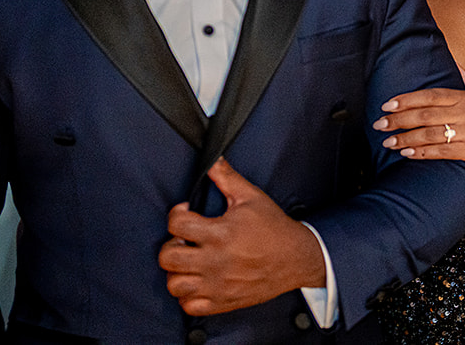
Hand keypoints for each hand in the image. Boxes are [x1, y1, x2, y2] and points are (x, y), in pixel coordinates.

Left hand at [159, 159, 325, 315]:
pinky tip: (197, 279)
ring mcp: (217, 284)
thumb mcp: (251, 196)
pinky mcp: (222, 301)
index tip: (185, 213)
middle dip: (171, 244)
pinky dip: (188, 295)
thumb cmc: (274, 228)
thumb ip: (226, 177)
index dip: (176, 214)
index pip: (177, 224)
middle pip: (168, 257)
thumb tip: (212, 160)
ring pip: (175, 285)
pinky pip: (190, 306)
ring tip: (189, 260)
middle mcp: (215, 261)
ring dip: (177, 271)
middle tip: (184, 239)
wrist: (296, 258)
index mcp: (220, 233)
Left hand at [372, 68, 464, 174]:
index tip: (387, 104)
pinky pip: (441, 152)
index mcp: (463, 97)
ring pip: (429, 134)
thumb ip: (464, 77)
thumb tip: (452, 58)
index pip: (429, 95)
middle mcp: (464, 112)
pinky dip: (422, 153)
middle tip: (379, 125)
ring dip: (406, 139)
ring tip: (388, 143)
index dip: (406, 100)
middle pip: (424, 114)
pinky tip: (408, 155)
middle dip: (398, 120)